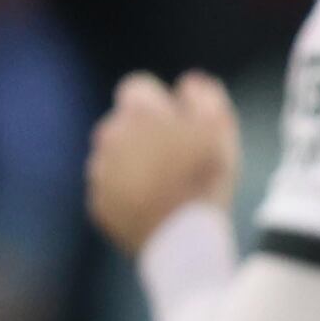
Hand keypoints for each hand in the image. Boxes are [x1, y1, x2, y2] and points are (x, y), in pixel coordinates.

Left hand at [87, 71, 240, 254]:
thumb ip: (206, 96)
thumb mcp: (220, 131)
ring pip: (116, 156)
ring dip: (137, 163)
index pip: (140, 87)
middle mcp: (109, 134)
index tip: (183, 123)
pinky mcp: (98, 202)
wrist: (181, 239)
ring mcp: (100, 170)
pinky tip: (156, 207)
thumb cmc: (205, 180)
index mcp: (137, 112)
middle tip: (180, 159)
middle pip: (125, 123)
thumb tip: (192, 81)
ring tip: (169, 187)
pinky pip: (113, 189)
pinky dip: (130, 194)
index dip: (163, 103)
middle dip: (147, 134)